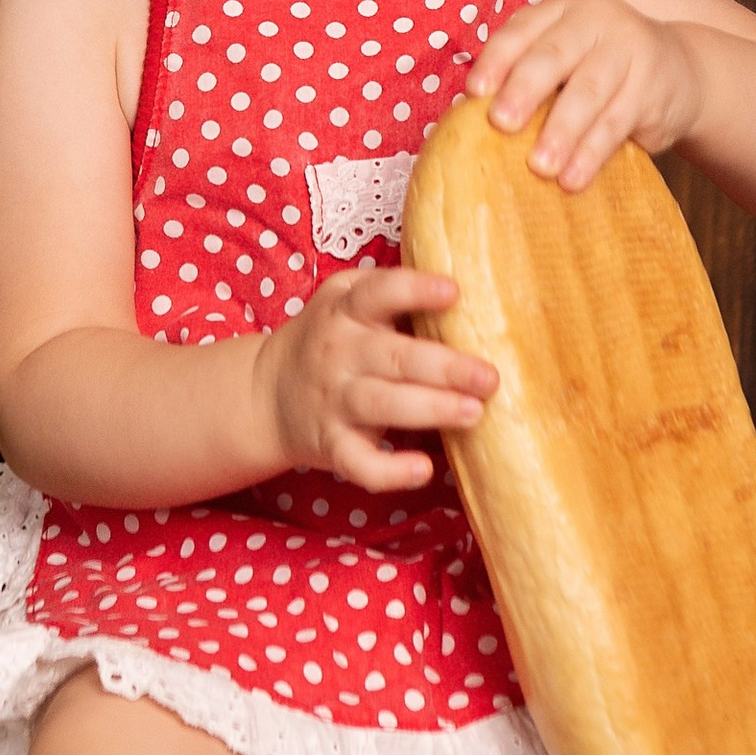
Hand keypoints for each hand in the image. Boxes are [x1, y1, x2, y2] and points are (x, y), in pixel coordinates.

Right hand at [261, 265, 495, 492]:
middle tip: (488, 377)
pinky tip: (423, 470)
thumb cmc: (329, 339)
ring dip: (430, 409)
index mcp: (346, 310)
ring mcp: (334, 401)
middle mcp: (339, 353)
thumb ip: (391, 291)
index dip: (414, 290)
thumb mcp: (344, 298)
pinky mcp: (331, 444)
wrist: (267, 394)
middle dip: (444, 366)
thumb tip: (472, 284)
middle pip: (393, 356)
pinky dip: (389, 470)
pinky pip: (358, 462)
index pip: (378, 293)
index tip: (453, 292)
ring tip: (474, 413)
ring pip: (381, 404)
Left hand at [466, 0, 704, 191]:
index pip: (522, 30)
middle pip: (554, 55)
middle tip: (501, 123)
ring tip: (540, 166)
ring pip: (588, 91)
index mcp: (562, 10)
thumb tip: (470, 118)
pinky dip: (592, 152)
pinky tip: (573, 178)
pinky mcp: (652, 86)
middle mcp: (595, 20)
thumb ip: (527, 75)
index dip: (497, 60)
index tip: (475, 92)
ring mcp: (629, 49)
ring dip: (561, 131)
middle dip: (524, 90)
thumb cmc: (600, 67)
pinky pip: (617, 122)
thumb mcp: (567, 56)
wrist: (680, 70)